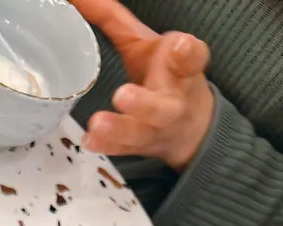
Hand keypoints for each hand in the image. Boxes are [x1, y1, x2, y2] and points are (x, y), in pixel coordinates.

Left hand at [71, 0, 213, 170]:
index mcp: (181, 70)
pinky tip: (90, 140)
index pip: (192, 59)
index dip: (188, 52)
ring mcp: (155, 129)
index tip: (181, 45)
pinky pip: (123, 150)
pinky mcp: (140, 147)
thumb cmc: (162, 76)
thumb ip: (111, 18)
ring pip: (140, 132)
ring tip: (97, 123)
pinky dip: (107, 146)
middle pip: (161, 106)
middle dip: (143, 103)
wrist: (189, 129)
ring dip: (119, 129)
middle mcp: (172, 101)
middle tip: (123, 95)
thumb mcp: (142, 43)